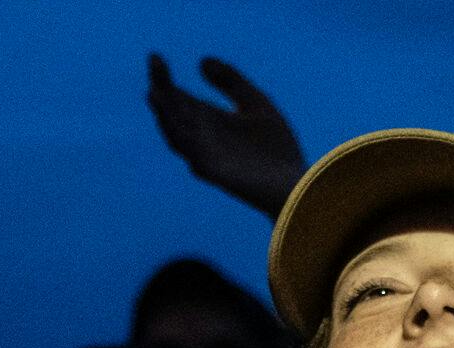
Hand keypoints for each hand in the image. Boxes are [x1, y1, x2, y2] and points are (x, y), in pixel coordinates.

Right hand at [146, 53, 306, 217]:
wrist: (298, 186)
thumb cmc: (277, 151)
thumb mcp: (256, 104)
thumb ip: (231, 82)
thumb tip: (201, 61)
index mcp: (209, 120)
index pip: (179, 98)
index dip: (164, 79)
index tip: (155, 56)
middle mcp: (202, 137)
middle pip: (172, 113)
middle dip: (162, 90)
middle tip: (155, 62)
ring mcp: (206, 156)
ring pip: (176, 134)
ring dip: (164, 113)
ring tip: (155, 91)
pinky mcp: (214, 173)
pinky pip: (192, 155)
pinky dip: (182, 138)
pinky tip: (175, 122)